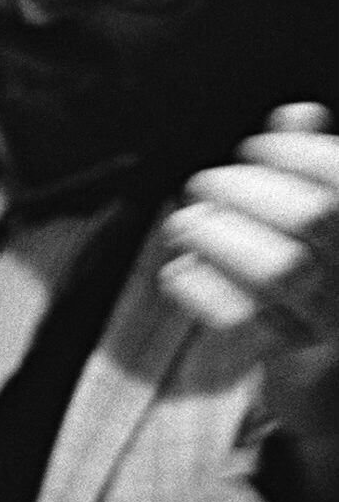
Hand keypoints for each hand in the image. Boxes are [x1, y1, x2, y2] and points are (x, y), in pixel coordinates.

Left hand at [160, 102, 337, 350]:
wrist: (335, 389)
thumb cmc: (330, 289)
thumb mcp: (333, 231)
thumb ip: (317, 172)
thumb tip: (295, 112)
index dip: (300, 151)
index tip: (256, 145)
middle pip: (316, 217)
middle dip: (250, 190)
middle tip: (204, 182)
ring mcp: (338, 325)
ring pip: (281, 270)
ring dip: (220, 236)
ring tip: (183, 223)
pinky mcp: (302, 368)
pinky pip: (247, 323)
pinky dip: (204, 292)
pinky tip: (178, 273)